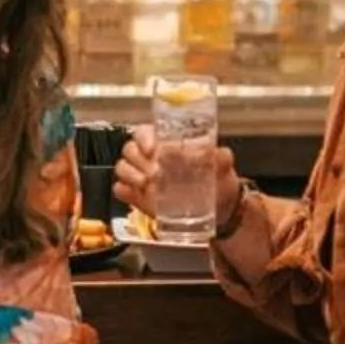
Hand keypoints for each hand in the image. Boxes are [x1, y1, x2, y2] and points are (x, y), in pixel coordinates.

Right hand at [114, 123, 244, 236]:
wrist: (219, 211)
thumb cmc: (219, 182)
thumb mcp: (223, 168)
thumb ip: (222, 158)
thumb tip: (219, 153)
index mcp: (167, 144)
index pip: (144, 132)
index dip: (143, 138)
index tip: (152, 149)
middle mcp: (151, 158)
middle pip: (130, 149)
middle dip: (137, 160)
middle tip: (154, 173)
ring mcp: (143, 177)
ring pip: (122, 168)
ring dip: (130, 175)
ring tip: (145, 184)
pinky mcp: (139, 197)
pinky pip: (121, 190)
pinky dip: (124, 192)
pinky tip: (136, 195)